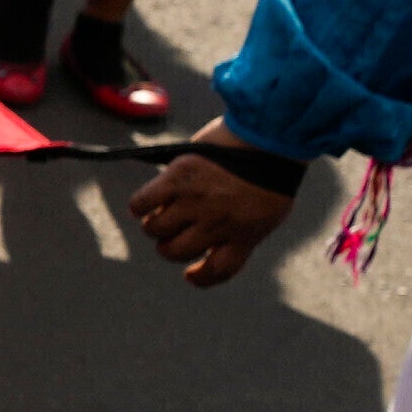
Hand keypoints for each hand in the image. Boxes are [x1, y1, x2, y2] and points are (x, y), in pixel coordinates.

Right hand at [131, 142, 299, 288]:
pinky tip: (146, 203)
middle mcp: (217, 224)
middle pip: (175, 251)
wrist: (271, 134)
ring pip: (155, 229)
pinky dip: (139, 206)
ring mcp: (196, 202)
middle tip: (173, 232)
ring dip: (155, 224)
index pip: (216, 271)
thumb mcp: (267, 211)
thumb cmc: (272, 171)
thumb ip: (240, 229)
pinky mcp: (177, 179)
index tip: (189, 274)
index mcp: (245, 236)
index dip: (199, 277)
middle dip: (170, 245)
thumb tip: (209, 241)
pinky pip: (142, 203)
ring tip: (161, 212)